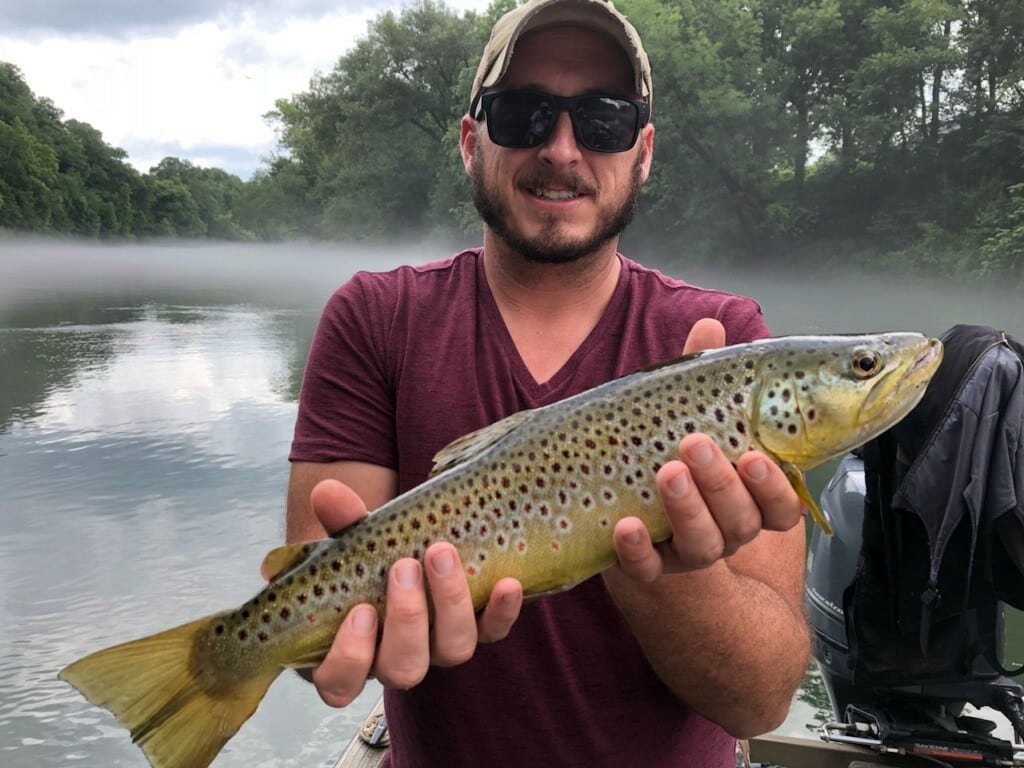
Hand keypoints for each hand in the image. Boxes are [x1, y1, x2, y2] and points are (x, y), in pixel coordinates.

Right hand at [291, 479, 523, 707]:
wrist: (407, 548)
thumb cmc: (366, 559)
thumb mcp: (350, 539)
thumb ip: (340, 522)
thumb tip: (327, 491)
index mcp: (350, 652)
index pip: (341, 683)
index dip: (350, 658)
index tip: (360, 611)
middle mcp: (397, 659)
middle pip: (405, 668)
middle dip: (407, 619)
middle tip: (404, 567)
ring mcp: (439, 648)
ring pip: (452, 651)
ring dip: (450, 603)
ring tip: (441, 553)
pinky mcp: (476, 630)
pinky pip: (494, 632)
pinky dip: (501, 612)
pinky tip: (507, 583)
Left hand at [610, 318, 803, 581]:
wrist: (623, 502)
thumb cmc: (670, 445)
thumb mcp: (688, 409)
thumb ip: (702, 372)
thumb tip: (708, 325)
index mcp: (749, 496)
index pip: (781, 505)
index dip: (775, 488)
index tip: (756, 455)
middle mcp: (725, 528)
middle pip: (741, 522)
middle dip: (721, 483)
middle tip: (694, 443)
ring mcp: (685, 550)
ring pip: (702, 546)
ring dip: (687, 509)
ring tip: (666, 472)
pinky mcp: (645, 563)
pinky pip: (646, 569)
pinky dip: (638, 550)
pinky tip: (626, 526)